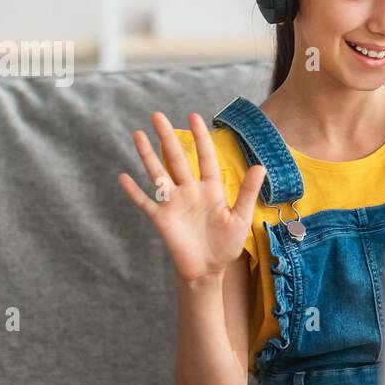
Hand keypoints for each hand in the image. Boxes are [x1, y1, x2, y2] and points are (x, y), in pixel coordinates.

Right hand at [118, 111, 265, 284]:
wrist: (209, 269)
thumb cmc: (226, 244)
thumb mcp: (240, 217)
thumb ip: (247, 192)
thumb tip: (261, 166)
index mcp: (211, 189)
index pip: (204, 157)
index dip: (200, 137)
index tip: (194, 116)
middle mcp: (190, 191)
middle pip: (176, 159)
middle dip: (167, 137)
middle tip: (157, 115)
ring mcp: (174, 204)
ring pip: (158, 173)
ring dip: (147, 155)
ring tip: (138, 134)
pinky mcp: (162, 219)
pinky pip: (145, 202)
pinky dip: (134, 191)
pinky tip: (123, 177)